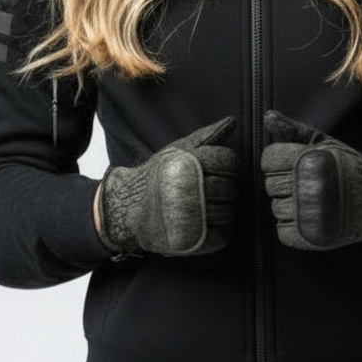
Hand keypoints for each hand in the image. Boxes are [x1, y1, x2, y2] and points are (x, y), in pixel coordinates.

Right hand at [97, 115, 238, 257]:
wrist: (129, 207)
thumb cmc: (157, 176)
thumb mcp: (179, 150)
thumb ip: (207, 135)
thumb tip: (232, 121)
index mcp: (186, 164)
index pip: (228, 162)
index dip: (228, 166)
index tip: (218, 170)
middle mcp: (187, 190)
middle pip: (230, 187)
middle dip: (226, 187)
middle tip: (212, 189)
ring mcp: (189, 217)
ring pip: (229, 211)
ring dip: (225, 208)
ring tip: (209, 205)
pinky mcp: (190, 240)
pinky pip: (223, 234)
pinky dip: (222, 228)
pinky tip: (210, 221)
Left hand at [260, 109, 361, 251]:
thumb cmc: (349, 167)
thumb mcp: (323, 142)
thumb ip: (293, 130)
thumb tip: (269, 117)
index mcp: (310, 161)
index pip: (269, 159)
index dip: (279, 162)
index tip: (294, 165)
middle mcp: (309, 187)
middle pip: (271, 184)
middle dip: (285, 182)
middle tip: (306, 182)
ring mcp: (310, 214)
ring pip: (276, 208)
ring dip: (289, 205)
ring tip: (311, 200)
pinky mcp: (311, 236)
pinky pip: (283, 231)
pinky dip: (292, 226)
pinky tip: (309, 217)